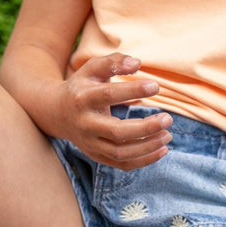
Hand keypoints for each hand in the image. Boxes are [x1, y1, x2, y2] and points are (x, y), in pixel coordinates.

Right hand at [48, 53, 171, 169]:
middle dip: (146, 127)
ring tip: (168, 134)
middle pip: (117, 132)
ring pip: (121, 153)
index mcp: (82, 98)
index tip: (156, 86)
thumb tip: (137, 63)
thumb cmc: (83, 86)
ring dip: (148, 147)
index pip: (109, 95)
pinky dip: (144, 161)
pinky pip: (122, 164)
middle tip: (168, 118)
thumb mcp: (92, 68)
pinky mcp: (97, 156)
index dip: (133, 90)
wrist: (57, 113)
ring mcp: (90, 143)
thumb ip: (114, 62)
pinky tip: (162, 149)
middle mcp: (85, 124)